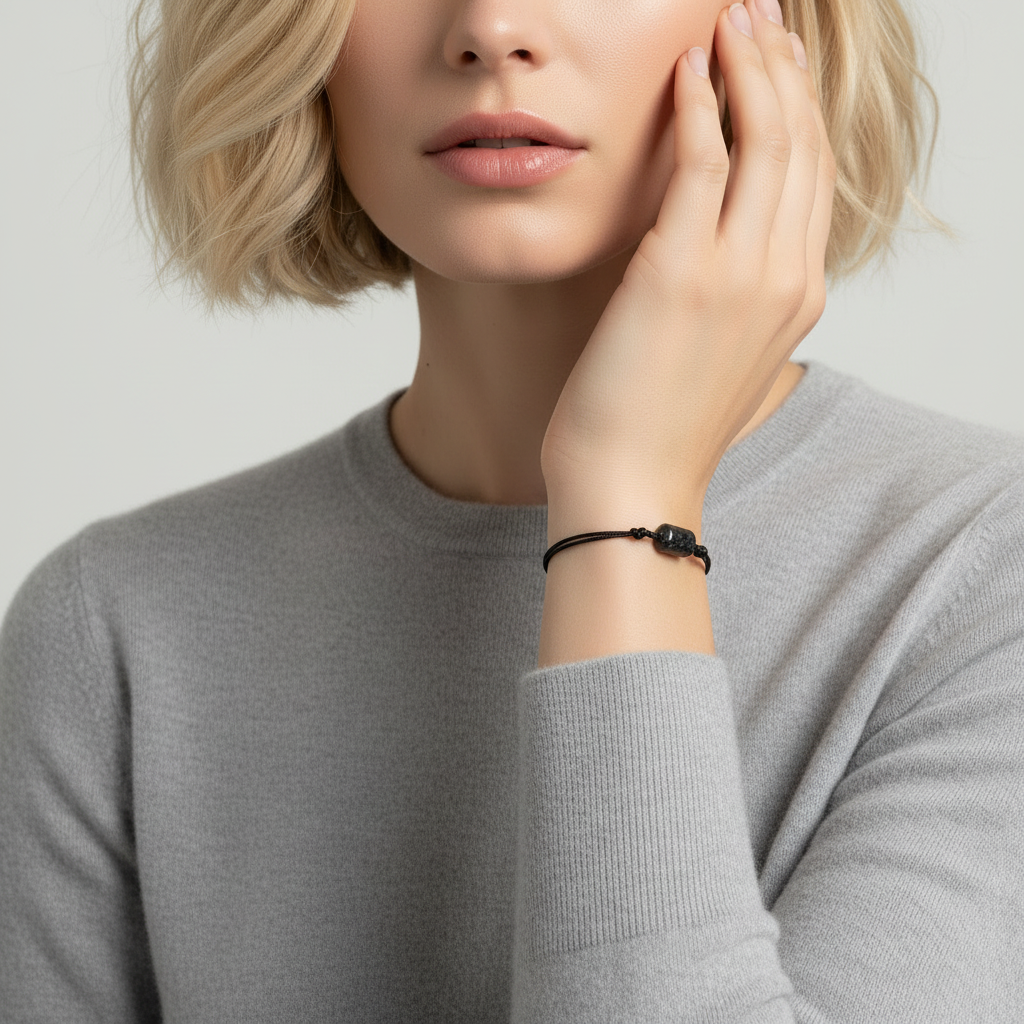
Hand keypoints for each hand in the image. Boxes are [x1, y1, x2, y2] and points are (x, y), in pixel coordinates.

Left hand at [540, 0, 836, 513]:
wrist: (630, 487)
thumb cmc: (660, 431)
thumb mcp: (723, 364)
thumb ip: (742, 308)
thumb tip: (730, 273)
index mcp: (797, 298)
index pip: (812, 179)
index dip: (799, 110)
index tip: (778, 64)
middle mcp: (785, 277)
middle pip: (801, 144)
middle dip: (782, 68)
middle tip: (756, 15)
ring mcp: (741, 272)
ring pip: (767, 138)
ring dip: (748, 66)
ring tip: (727, 18)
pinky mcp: (682, 269)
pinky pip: (705, 159)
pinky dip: (699, 104)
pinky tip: (686, 69)